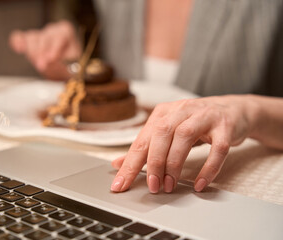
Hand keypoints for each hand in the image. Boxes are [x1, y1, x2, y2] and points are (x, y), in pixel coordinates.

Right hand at [9, 20, 81, 79]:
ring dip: (33, 53)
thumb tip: (52, 62)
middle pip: (43, 38)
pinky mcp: (27, 40)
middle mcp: (52, 30)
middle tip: (42, 66)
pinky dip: (17, 42)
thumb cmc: (70, 66)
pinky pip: (19, 37)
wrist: (63, 71)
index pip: (58, 37)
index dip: (54, 48)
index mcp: (65, 31)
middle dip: (42, 53)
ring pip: (31, 38)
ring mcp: (39, 33)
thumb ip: (64, 63)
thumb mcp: (72, 65)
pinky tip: (19, 49)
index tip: (51, 59)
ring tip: (38, 64)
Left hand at [111, 95, 256, 192]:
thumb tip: (118, 163)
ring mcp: (205, 116)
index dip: (130, 162)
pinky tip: (199, 183)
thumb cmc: (195, 123)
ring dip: (175, 163)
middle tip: (152, 186)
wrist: (233, 109)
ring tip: (169, 185)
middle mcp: (182, 110)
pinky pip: (217, 148)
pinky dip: (208, 167)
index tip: (121, 183)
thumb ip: (146, 147)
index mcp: (164, 112)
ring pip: (185, 137)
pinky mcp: (225, 127)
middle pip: (162, 133)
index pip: (142, 139)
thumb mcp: (168, 131)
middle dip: (154, 162)